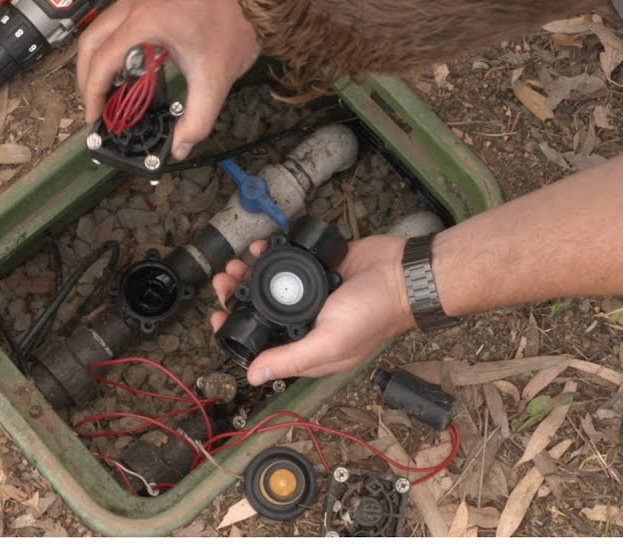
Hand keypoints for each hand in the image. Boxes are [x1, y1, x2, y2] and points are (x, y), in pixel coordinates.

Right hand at [76, 0, 260, 160]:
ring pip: (99, 28)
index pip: (102, 61)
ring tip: (107, 89)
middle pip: (90, 43)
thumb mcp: (215, 79)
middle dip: (86, 78)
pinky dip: (111, 44)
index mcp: (143, 22)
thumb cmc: (235, 24)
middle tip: (95, 105)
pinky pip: (116, 20)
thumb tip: (180, 147)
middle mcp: (134, 3)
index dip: (93, 93)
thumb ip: (197, 119)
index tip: (95, 116)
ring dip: (97, 59)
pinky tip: (127, 65)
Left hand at [211, 235, 415, 385]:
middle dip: (237, 295)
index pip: (262, 344)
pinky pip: (288, 260)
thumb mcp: (329, 342)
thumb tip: (253, 377)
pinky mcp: (319, 266)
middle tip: (224, 280)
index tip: (217, 315)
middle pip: (261, 310)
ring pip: (270, 283)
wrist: (405, 274)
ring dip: (250, 272)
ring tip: (237, 262)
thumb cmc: (374, 313)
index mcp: (308, 346)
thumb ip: (290, 359)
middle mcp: (307, 321)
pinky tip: (261, 246)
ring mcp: (313, 292)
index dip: (236, 330)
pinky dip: (272, 253)